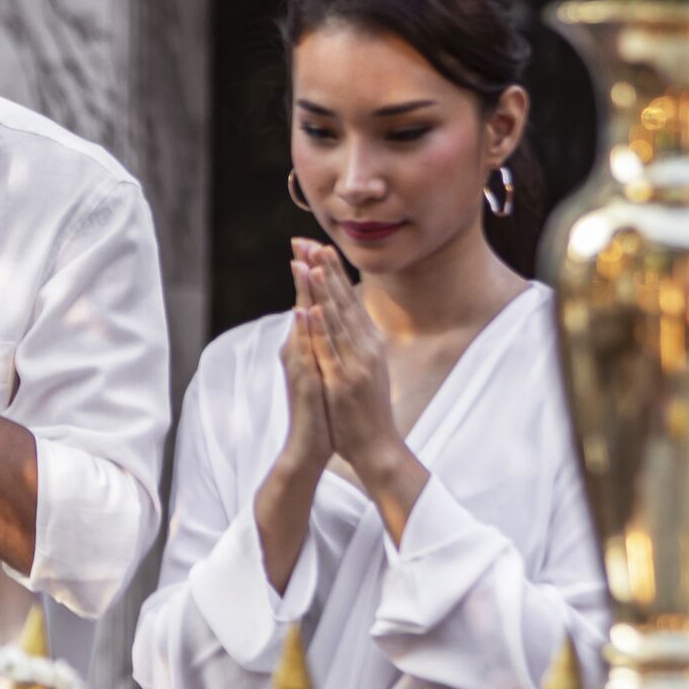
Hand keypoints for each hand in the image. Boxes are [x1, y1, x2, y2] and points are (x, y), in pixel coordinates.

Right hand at [274, 246, 336, 482]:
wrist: (310, 447)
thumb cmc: (319, 410)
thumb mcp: (320, 370)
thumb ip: (318, 344)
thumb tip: (322, 320)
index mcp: (305, 345)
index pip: (310, 301)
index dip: (311, 273)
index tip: (311, 243)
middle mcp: (298, 350)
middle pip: (303, 304)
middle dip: (304, 271)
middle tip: (302, 239)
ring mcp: (299, 365)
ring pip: (302, 323)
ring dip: (303, 292)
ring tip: (302, 263)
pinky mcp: (304, 382)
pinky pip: (306, 351)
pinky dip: (306, 330)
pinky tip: (307, 311)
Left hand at [294, 242, 407, 485]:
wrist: (378, 447)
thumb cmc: (367, 410)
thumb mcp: (366, 368)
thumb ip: (357, 342)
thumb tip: (346, 319)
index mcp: (369, 341)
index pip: (348, 299)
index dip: (333, 272)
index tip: (318, 246)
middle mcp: (366, 346)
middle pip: (343, 301)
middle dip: (325, 270)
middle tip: (310, 241)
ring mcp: (357, 363)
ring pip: (337, 320)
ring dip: (323, 290)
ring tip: (311, 263)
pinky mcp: (344, 381)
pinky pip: (329, 350)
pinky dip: (320, 327)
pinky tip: (310, 308)